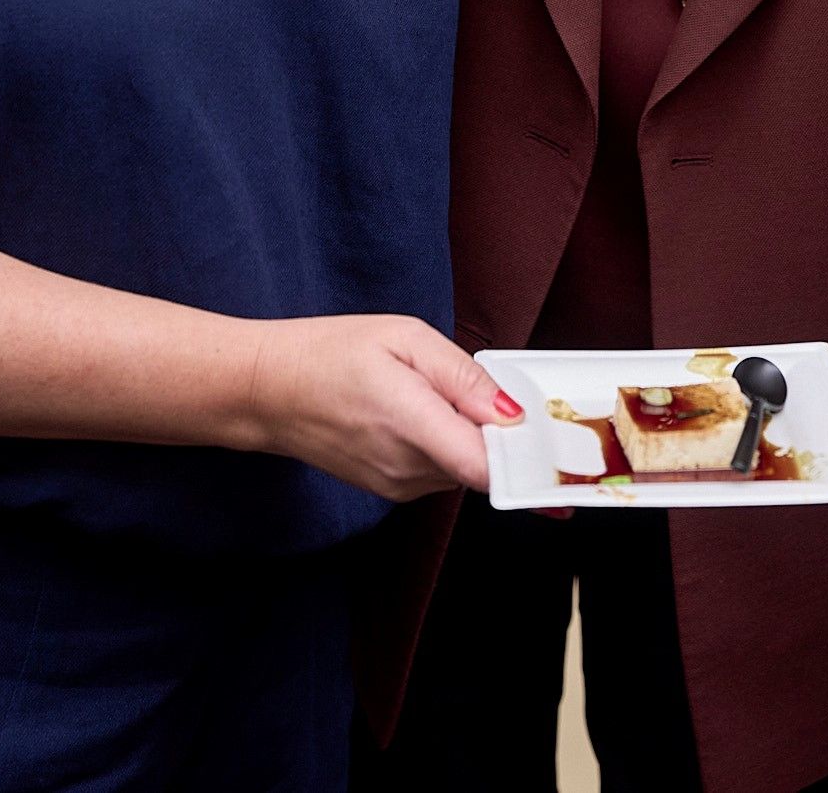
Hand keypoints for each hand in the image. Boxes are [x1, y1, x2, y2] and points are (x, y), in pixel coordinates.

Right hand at [238, 314, 521, 501]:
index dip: (529, 462)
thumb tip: (511, 412)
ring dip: (475, 440)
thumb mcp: (403, 338)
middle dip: (506, 437)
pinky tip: (430, 415)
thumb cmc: (330, 353)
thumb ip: (463, 376)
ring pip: (466, 469)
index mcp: (411, 423)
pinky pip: (442, 472)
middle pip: (485, 466)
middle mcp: (406, 468)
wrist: (267, 391)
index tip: (560, 452)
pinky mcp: (392, 490)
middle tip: (504, 398)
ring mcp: (397, 486)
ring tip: (448, 396)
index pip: (487, 467)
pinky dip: (452, 447)